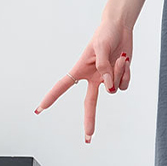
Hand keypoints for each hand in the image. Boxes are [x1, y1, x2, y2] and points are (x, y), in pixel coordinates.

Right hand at [33, 17, 132, 143]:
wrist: (120, 28)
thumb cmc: (105, 33)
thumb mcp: (101, 48)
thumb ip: (103, 68)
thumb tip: (108, 87)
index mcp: (81, 70)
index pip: (63, 86)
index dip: (51, 98)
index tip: (40, 110)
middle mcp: (93, 77)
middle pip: (89, 103)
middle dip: (89, 120)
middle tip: (87, 137)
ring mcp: (107, 78)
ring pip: (113, 88)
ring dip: (119, 73)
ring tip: (119, 58)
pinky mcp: (119, 76)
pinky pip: (123, 84)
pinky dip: (126, 74)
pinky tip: (125, 61)